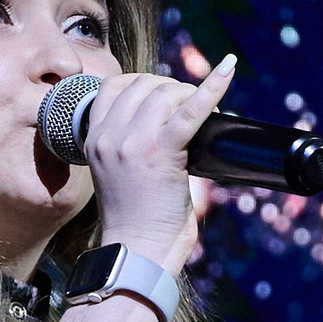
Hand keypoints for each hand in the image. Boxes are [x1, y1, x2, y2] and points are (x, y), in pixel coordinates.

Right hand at [81, 53, 237, 275]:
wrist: (138, 252)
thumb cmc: (136, 222)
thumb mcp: (117, 174)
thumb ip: (129, 146)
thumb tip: (168, 121)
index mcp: (94, 139)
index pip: (114, 87)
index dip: (143, 84)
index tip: (163, 98)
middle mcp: (109, 136)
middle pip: (144, 84)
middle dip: (172, 90)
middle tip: (192, 110)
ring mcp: (132, 142)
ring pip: (166, 92)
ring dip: (189, 94)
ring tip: (206, 112)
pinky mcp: (162, 152)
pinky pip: (191, 109)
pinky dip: (213, 87)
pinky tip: (228, 69)